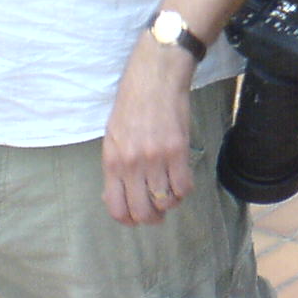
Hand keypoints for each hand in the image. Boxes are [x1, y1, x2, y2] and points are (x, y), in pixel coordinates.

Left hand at [102, 33, 196, 224]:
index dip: (129, 220)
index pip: (117, 208)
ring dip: (170, 202)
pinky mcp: (178, 149)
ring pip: (165, 200)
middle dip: (151, 217)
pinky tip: (183, 180)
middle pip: (142, 210)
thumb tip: (120, 193)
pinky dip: (184, 190)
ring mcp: (155, 158)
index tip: (137, 217)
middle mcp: (132, 165)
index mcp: (112, 162)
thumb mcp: (113, 137)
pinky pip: (184, 185)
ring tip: (172, 192)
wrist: (155, 78)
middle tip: (158, 211)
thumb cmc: (132, 104)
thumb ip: (116, 166)